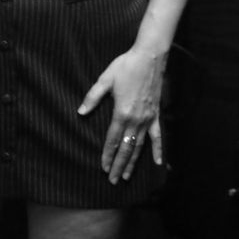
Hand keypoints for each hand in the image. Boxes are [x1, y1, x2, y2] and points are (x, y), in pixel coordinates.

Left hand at [78, 46, 163, 183]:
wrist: (149, 58)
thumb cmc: (126, 66)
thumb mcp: (105, 79)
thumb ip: (92, 97)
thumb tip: (80, 112)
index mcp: (121, 112)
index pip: (112, 139)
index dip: (107, 154)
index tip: (102, 167)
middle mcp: (136, 120)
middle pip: (126, 148)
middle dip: (118, 165)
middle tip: (112, 180)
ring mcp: (148, 119)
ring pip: (139, 146)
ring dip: (133, 162)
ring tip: (126, 176)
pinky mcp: (156, 115)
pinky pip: (158, 136)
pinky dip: (158, 150)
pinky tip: (158, 163)